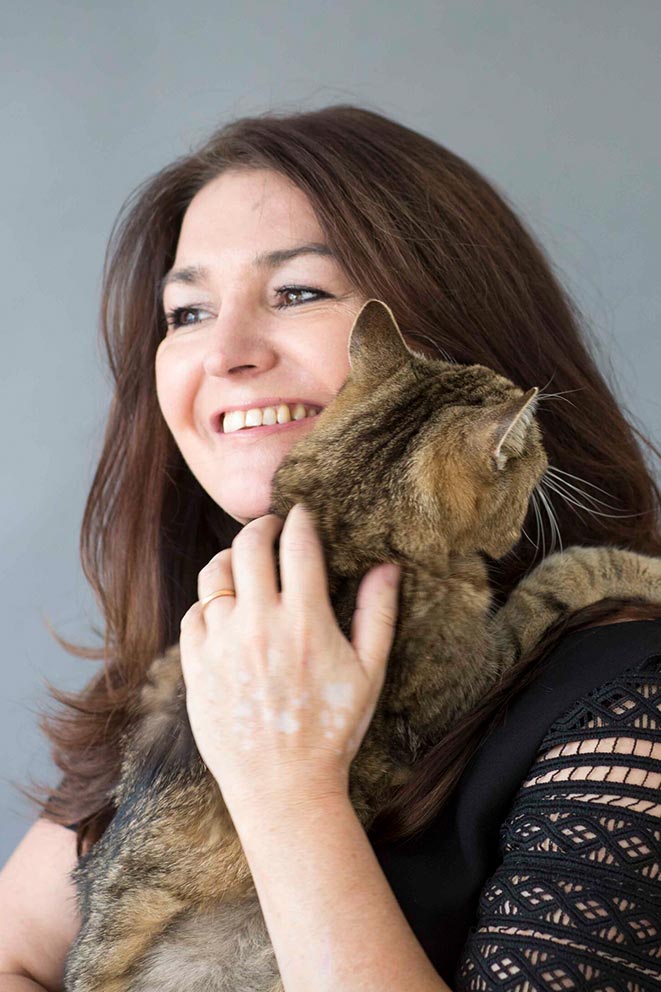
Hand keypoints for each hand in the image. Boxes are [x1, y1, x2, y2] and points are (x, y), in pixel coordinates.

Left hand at [178, 503, 400, 814]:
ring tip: (244, 564)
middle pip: (249, 546)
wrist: (284, 787)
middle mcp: (259, 623)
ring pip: (214, 574)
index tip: (301, 513)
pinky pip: (193, 614)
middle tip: (271, 528)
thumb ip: (377, 614)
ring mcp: (222, 644)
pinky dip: (208, 603)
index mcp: (305, 620)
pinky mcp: (196, 666)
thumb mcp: (369, 673)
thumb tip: (386, 566)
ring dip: (230, 558)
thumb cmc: (334, 730)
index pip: (297, 544)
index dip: (299, 519)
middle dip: (261, 526)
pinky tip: (225, 611)